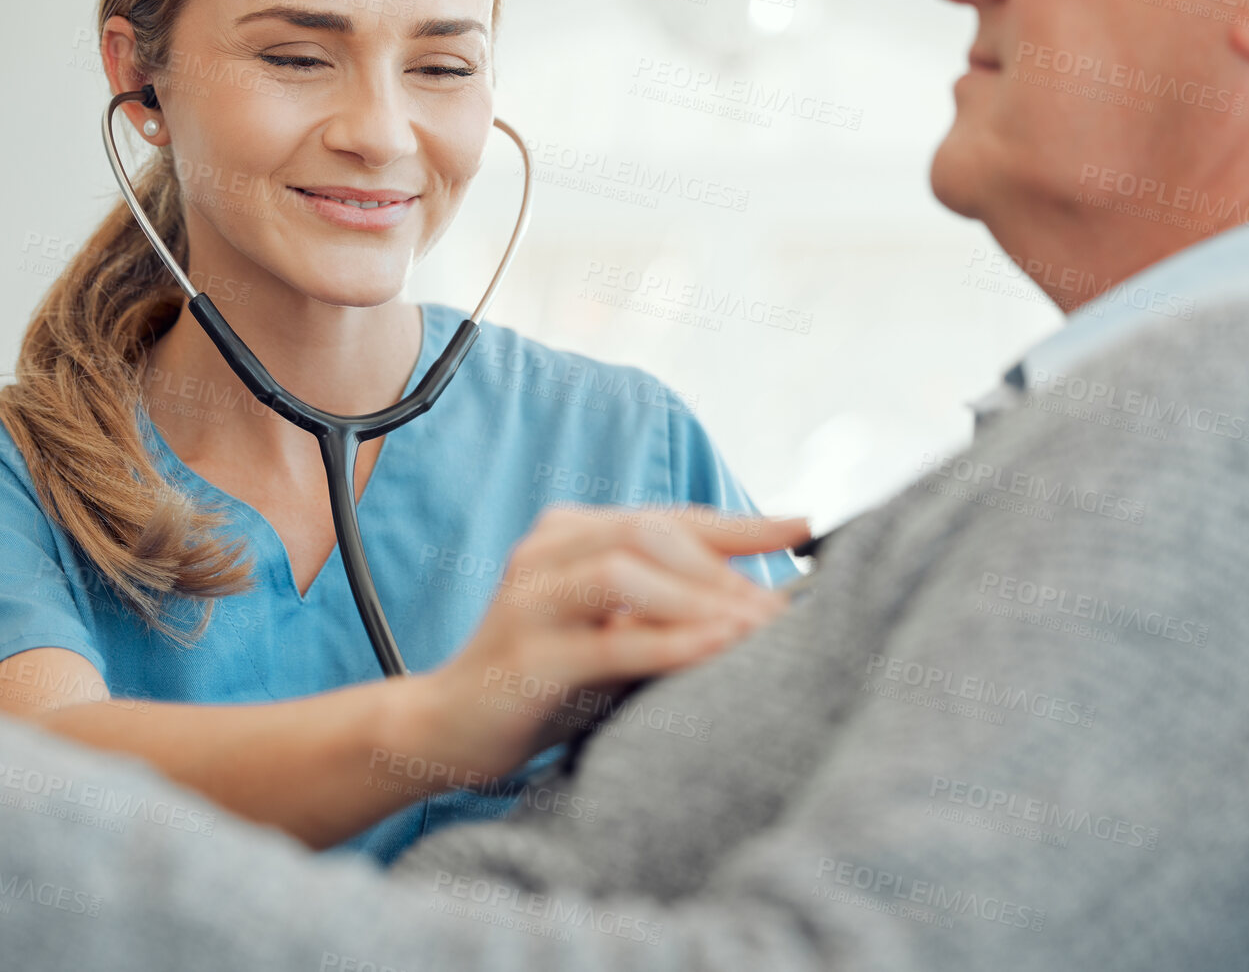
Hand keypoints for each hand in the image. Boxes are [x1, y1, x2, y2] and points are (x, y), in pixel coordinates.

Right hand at [418, 505, 807, 779]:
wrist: (445, 730)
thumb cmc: (544, 681)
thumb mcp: (608, 630)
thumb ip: (663, 604)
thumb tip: (763, 598)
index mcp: (567, 534)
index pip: (667, 517)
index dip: (738, 523)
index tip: (804, 528)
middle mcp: (545, 553)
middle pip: (649, 533)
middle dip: (724, 568)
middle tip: (782, 609)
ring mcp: (529, 601)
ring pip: (626, 572)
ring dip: (701, 598)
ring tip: (759, 629)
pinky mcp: (526, 657)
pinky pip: (607, 642)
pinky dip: (669, 641)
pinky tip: (718, 647)